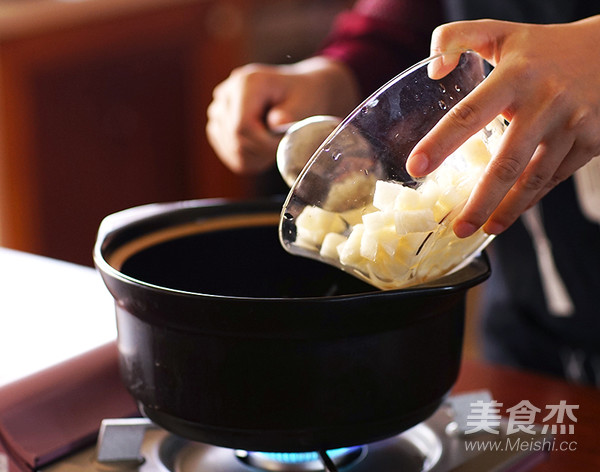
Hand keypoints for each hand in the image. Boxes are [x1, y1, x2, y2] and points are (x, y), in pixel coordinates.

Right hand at [206, 57, 358, 173]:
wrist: (300, 91)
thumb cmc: (304, 96)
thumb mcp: (304, 103)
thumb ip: (290, 113)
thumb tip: (276, 122)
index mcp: (247, 82)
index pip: (241, 126)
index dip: (262, 144)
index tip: (282, 144)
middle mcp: (227, 92)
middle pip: (233, 138)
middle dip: (260, 151)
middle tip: (281, 146)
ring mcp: (219, 107)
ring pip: (229, 146)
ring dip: (254, 156)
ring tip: (274, 146)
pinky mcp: (219, 122)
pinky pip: (227, 150)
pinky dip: (246, 158)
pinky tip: (264, 151)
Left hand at [406, 16, 599, 237]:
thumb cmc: (545, 47)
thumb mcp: (501, 32)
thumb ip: (457, 38)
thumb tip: (434, 72)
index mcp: (515, 76)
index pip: (469, 114)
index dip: (440, 143)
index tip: (415, 167)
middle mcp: (545, 103)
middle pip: (506, 163)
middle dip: (479, 202)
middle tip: (456, 227)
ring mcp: (571, 126)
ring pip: (533, 179)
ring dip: (506, 210)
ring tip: (481, 231)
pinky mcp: (591, 142)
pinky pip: (554, 179)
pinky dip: (530, 200)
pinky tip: (509, 214)